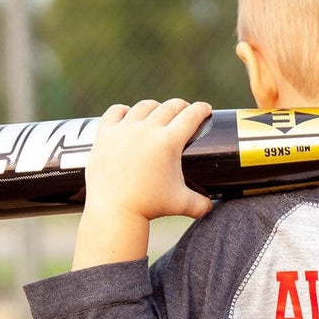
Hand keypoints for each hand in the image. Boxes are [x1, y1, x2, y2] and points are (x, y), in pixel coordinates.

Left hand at [85, 98, 213, 222]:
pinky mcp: (105, 133)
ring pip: (144, 106)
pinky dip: (125, 110)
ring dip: (156, 107)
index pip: (191, 115)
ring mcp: (124, 129)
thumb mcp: (181, 204)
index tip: (205, 109)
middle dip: (182, 106)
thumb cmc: (149, 207)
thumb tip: (212, 205)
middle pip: (170, 107)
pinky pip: (116, 111)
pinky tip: (129, 114)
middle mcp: (146, 130)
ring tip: (159, 113)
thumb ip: (203, 204)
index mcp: (168, 142)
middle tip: (185, 112)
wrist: (113, 211)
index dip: (202, 109)